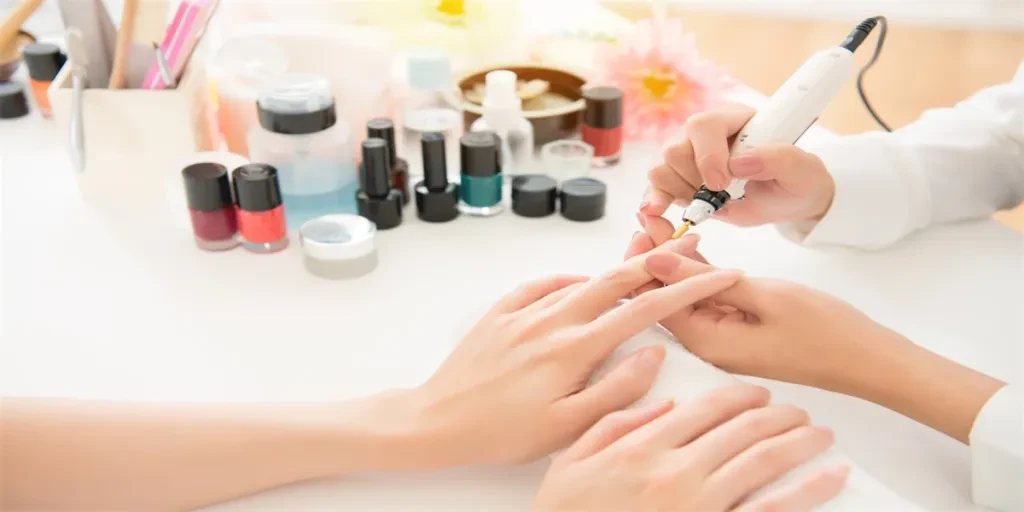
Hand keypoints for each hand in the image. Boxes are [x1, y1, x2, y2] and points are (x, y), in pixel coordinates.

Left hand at [411, 244, 741, 467]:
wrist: (436, 422)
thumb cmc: (501, 434)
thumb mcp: (567, 427)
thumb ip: (617, 390)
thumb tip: (653, 355)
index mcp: (572, 349)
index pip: (643, 310)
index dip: (686, 290)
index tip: (717, 275)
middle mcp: (550, 321)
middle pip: (615, 280)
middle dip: (658, 263)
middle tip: (689, 249)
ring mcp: (522, 313)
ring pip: (580, 281)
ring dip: (616, 270)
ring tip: (643, 265)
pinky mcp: (499, 314)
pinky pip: (541, 285)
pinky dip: (568, 280)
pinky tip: (578, 283)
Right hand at [534, 386, 848, 511]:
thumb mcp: (571, 463)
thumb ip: (613, 426)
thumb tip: (657, 399)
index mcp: (643, 448)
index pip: (704, 408)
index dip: (739, 395)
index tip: (757, 392)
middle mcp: (677, 472)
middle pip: (742, 429)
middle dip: (777, 414)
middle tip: (795, 410)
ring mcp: (702, 505)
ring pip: (764, 461)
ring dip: (799, 441)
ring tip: (821, 433)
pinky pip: (775, 510)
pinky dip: (810, 489)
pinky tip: (832, 476)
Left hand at [625, 215, 897, 389]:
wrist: (868, 358)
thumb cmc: (823, 329)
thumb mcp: (762, 295)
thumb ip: (703, 278)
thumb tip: (653, 260)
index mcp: (706, 342)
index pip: (653, 300)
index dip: (640, 262)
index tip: (639, 224)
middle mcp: (706, 345)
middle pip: (663, 297)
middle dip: (652, 258)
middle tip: (648, 216)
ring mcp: (721, 338)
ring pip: (684, 294)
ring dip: (674, 261)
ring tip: (664, 221)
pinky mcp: (737, 329)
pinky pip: (707, 298)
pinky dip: (699, 272)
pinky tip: (692, 243)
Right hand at [643, 105, 834, 225]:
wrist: (786, 200)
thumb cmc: (795, 180)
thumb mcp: (802, 170)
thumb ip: (779, 158)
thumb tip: (738, 163)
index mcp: (734, 119)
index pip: (704, 126)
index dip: (707, 156)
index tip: (721, 184)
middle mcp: (704, 133)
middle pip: (676, 149)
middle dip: (696, 180)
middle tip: (723, 195)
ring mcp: (687, 155)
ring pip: (661, 168)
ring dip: (681, 193)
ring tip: (710, 202)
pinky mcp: (677, 179)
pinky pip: (655, 186)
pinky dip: (655, 201)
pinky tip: (658, 212)